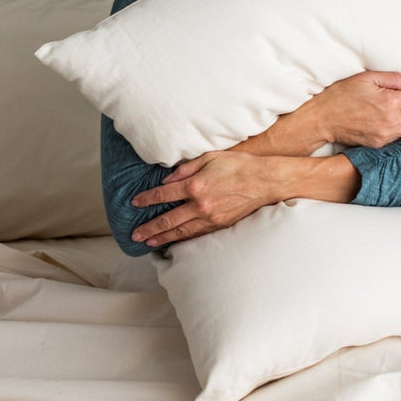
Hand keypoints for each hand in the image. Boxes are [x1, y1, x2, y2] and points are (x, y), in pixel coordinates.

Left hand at [129, 151, 274, 247]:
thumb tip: (166, 180)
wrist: (265, 181)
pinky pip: (197, 234)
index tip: (135, 203)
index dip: (146, 200)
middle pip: (168, 219)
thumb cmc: (238, 165)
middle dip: (149, 228)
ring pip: (181, 231)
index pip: (163, 195)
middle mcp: (200, 205)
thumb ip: (185, 169)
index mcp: (195, 186)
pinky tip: (174, 241)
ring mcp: (210, 218)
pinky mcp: (220, 225)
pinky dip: (183, 239)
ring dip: (163, 237)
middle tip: (135, 235)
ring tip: (149, 242)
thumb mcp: (209, 158)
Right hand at [308, 70, 400, 147]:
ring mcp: (387, 135)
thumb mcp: (367, 78)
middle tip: (400, 98)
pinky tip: (387, 120)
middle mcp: (392, 121)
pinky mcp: (381, 143)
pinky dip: (400, 127)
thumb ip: (395, 78)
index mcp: (390, 102)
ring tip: (396, 110)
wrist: (323, 119)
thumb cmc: (342, 95)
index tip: (399, 88)